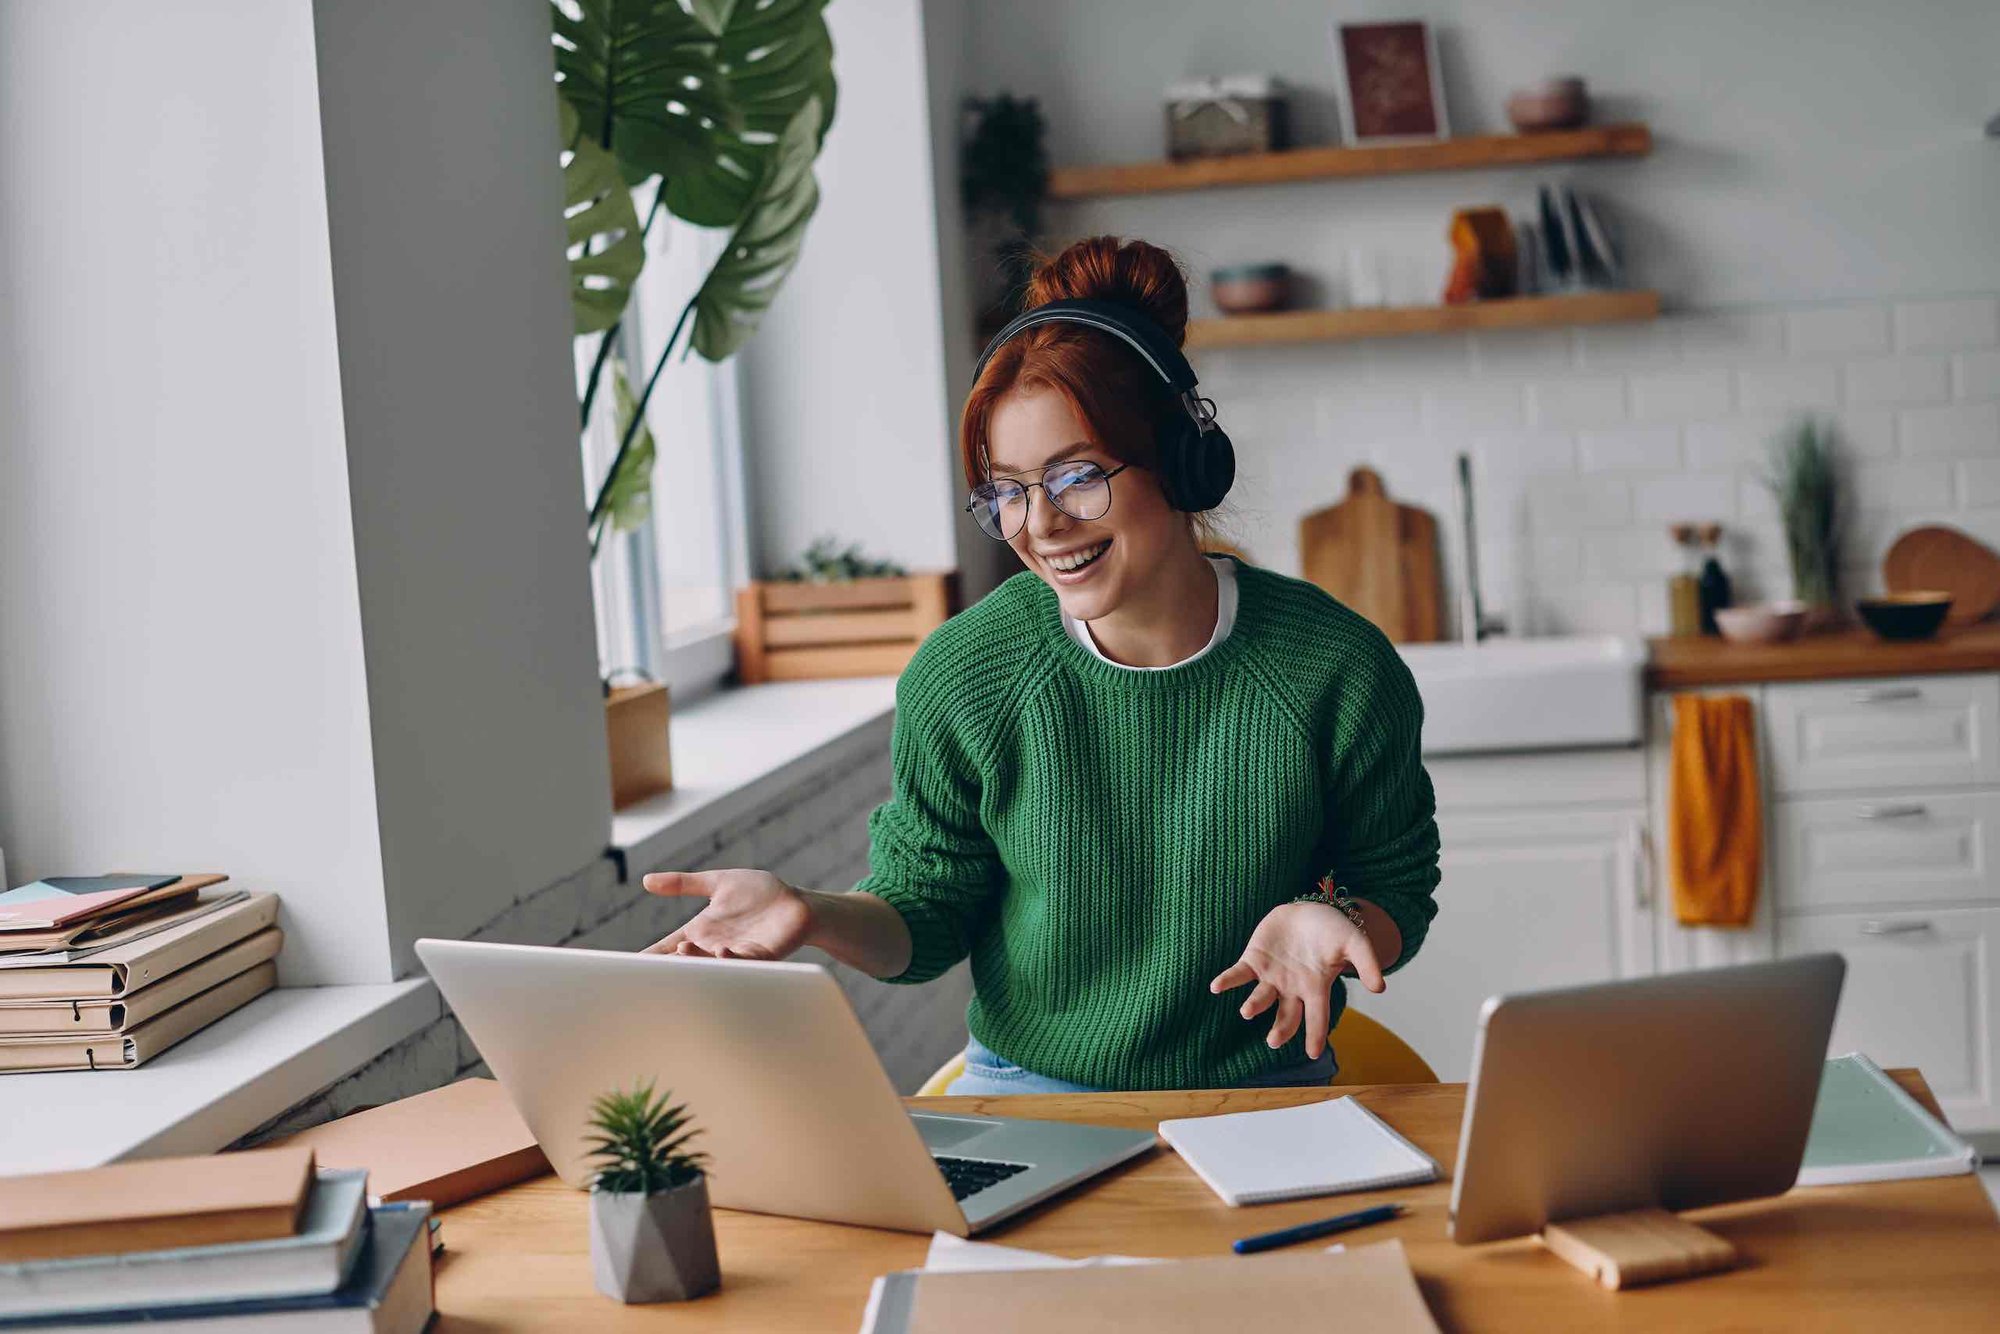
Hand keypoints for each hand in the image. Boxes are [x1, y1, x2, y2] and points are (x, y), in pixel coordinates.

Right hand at [640, 869, 813, 960]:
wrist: (797, 904)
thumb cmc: (759, 894)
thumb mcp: (717, 883)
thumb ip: (683, 883)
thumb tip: (646, 880)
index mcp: (701, 931)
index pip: (667, 947)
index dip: (647, 958)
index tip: (621, 968)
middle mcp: (714, 946)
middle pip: (684, 961)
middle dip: (667, 964)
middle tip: (648, 964)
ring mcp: (736, 953)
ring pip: (711, 964)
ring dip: (697, 960)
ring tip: (683, 950)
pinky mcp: (761, 955)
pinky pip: (743, 962)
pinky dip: (731, 958)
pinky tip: (722, 950)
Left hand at [1207, 902, 1385, 1059]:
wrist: (1309, 909)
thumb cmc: (1333, 930)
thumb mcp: (1354, 941)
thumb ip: (1367, 962)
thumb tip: (1380, 987)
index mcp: (1316, 988)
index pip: (1317, 1017)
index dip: (1315, 1035)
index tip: (1313, 1053)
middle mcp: (1292, 988)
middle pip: (1286, 1016)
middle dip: (1280, 1029)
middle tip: (1273, 1041)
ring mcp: (1271, 976)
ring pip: (1261, 997)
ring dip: (1254, 1005)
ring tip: (1247, 1011)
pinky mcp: (1254, 960)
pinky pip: (1238, 974)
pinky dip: (1227, 981)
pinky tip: (1216, 987)